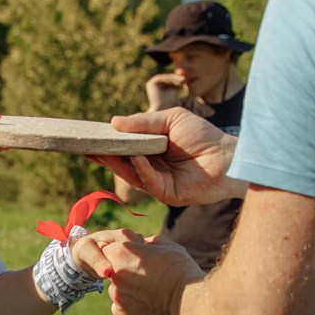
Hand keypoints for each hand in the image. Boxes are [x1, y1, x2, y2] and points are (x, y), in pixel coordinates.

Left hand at [84, 229, 202, 314]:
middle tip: (147, 275)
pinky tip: (147, 303)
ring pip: (116, 289)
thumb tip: (146, 243)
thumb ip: (150, 242)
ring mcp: (117, 295)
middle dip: (125, 271)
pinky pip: (120, 307)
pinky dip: (130, 305)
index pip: (109, 249)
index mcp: (121, 253)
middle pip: (112, 270)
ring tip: (150, 290)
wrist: (188, 300)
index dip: (124, 253)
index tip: (138, 258)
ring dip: (127, 289)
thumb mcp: (167, 246)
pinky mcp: (122, 314)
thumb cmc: (180, 269)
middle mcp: (114, 274)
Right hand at [88, 106, 240, 207]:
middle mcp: (151, 168)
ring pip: (131, 174)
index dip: (107, 143)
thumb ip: (143, 122)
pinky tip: (136, 156)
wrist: (229, 157)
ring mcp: (157, 183)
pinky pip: (149, 181)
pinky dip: (142, 168)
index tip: (89, 136)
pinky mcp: (166, 194)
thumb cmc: (204, 135)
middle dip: (104, 155)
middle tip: (85, 146)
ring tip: (101, 149)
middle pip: (122, 163)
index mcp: (151, 151)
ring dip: (116, 163)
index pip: (124, 148)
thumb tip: (114, 122)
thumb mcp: (171, 120)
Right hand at [143, 70, 190, 111]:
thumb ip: (178, 82)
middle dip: (176, 78)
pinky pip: (160, 78)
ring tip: (181, 80)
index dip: (177, 79)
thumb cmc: (170, 101)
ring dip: (173, 78)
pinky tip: (175, 81)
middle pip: (167, 78)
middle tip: (184, 78)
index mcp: (159, 85)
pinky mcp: (150, 84)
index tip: (185, 79)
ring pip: (165, 77)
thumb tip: (184, 76)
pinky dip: (168, 79)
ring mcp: (151, 83)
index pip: (169, 80)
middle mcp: (155, 84)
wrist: (163, 108)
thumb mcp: (176, 90)